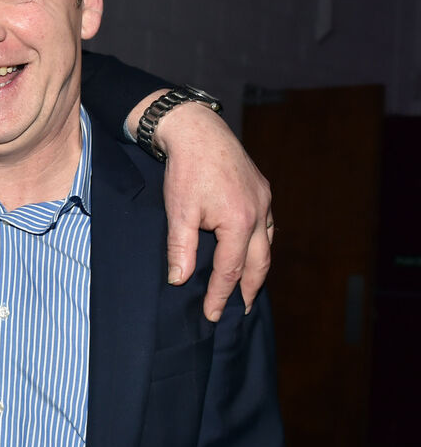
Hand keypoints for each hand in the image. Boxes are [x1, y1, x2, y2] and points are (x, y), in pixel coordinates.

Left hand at [152, 101, 272, 320]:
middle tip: (240, 311)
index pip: (231, 270)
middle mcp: (259, 213)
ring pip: (267, 244)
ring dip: (258, 268)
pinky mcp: (262, 190)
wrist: (197, 131)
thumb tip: (179, 280)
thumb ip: (181, 249)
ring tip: (247, 288)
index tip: (211, 315)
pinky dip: (261, 244)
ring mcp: (264, 200)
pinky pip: (267, 226)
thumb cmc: (186, 170)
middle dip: (249, 289)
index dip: (220, 295)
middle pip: (259, 263)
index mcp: (239, 222)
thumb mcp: (178, 213)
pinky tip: (252, 251)